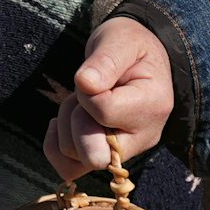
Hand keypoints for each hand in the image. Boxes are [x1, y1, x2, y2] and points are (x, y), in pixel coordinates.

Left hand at [43, 16, 172, 179]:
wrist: (137, 59)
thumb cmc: (130, 46)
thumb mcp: (120, 39)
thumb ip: (105, 59)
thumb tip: (85, 83)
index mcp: (152, 105)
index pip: (104, 112)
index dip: (86, 93)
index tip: (93, 75)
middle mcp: (143, 137)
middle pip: (95, 155)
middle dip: (75, 121)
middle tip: (83, 96)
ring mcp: (125, 152)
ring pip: (77, 161)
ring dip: (67, 127)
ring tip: (80, 102)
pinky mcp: (106, 158)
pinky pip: (70, 170)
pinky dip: (56, 145)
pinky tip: (61, 121)